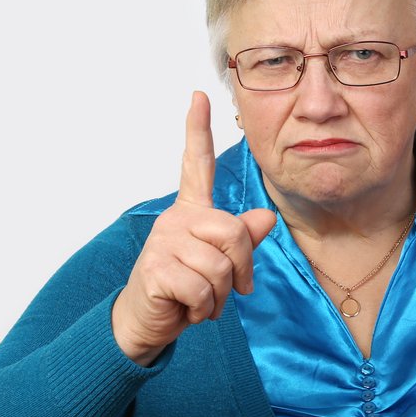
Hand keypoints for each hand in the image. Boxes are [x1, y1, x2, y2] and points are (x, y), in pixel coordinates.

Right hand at [111, 91, 276, 365]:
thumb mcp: (221, 263)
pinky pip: (202, 289)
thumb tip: (266, 217)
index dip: (198, 130)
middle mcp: (175, 219)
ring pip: (220, 266)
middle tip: (228, 290)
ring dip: (219, 296)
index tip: (199, 94)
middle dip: (240, 270)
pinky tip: (187, 309)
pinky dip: (203, 309)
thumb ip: (244, 240)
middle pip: (234, 233)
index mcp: (192, 212)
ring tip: (200, 300)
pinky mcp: (155, 269)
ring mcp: (162, 242)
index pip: (196, 164)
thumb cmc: (187, 288)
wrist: (148, 322)